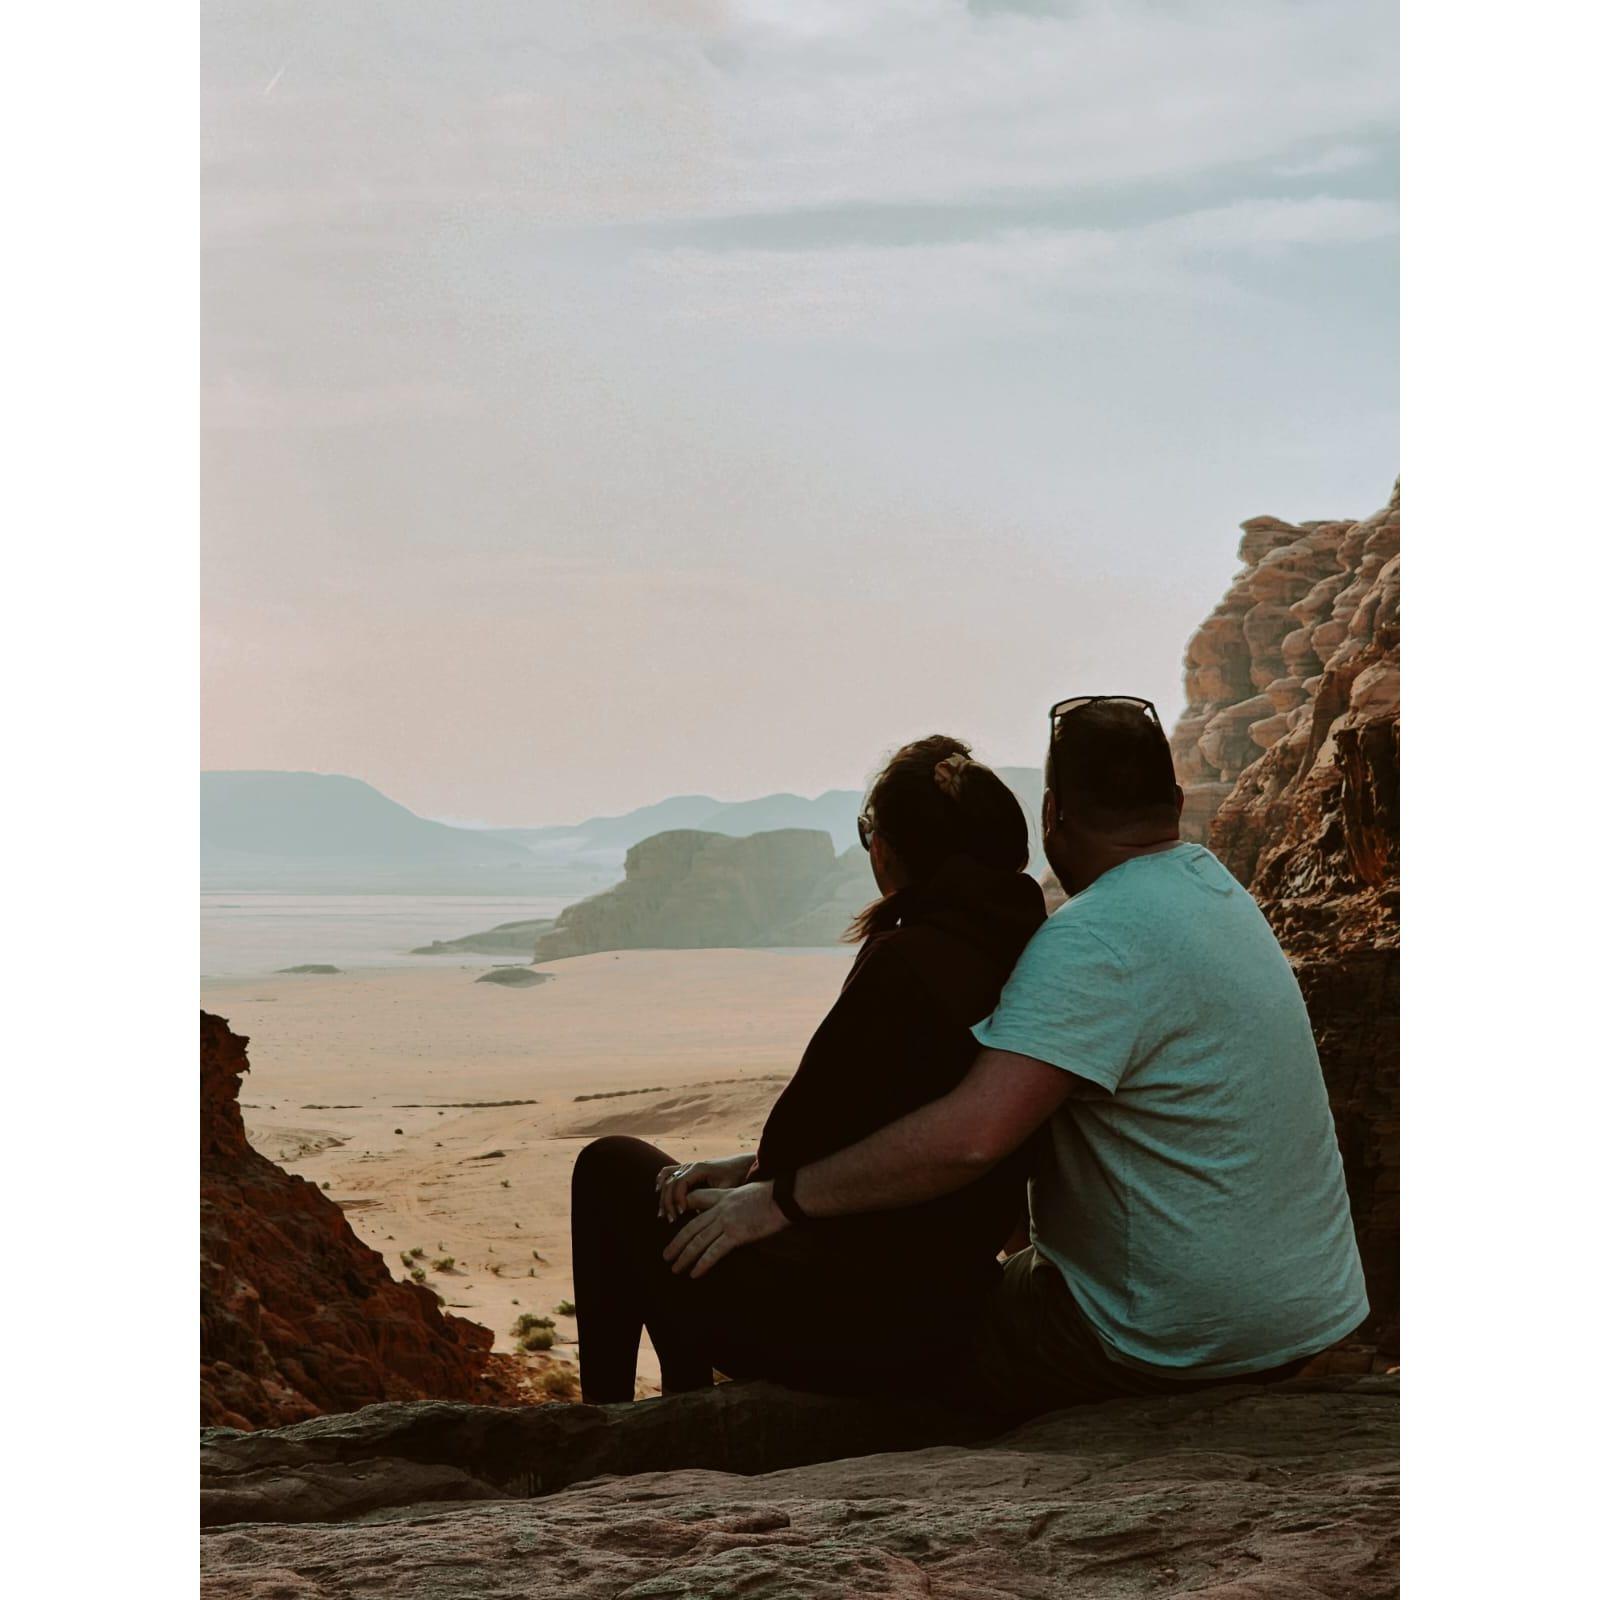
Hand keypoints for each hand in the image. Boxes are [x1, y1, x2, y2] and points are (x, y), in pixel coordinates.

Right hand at [655, 1152, 755, 1221]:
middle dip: (668, 1202)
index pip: (680, 1183)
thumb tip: (697, 1216)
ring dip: (663, 1196)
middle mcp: (691, 1165)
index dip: (677, 1199)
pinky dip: (661, 1181)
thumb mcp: (726, 1189)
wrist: (741, 1166)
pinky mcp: (686, 1169)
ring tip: (663, 1214)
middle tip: (671, 1220)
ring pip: (666, 1178)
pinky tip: (658, 1192)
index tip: (681, 1214)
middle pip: (670, 1183)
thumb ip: (711, 1200)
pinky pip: (668, 1172)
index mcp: (700, 1168)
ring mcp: (687, 1166)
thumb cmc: (736, 1177)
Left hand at [663, 1181, 787, 1277]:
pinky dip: (702, 1263)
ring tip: (675, 1268)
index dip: (683, 1210)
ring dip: (684, 1256)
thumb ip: (735, 1199)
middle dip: (677, 1243)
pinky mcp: (737, 1234)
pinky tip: (694, 1273)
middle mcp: (720, 1210)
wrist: (784, 1196)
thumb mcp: (747, 1191)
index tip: (674, 1221)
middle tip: (666, 1256)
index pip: (696, 1201)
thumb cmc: (771, 1194)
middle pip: (691, 1227)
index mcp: (723, 1197)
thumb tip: (733, 1208)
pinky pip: (715, 1251)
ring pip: (698, 1241)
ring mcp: (727, 1222)